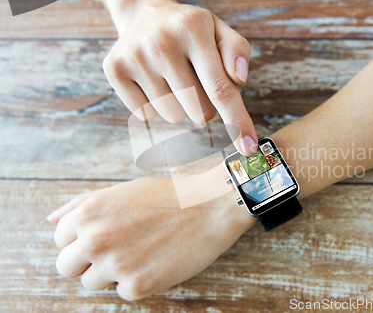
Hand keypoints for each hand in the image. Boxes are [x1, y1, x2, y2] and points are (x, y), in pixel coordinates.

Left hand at [46, 177, 255, 300]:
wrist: (210, 207)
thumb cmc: (167, 197)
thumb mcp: (120, 191)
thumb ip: (80, 204)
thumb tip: (50, 219)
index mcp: (88, 213)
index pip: (60, 239)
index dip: (82, 238)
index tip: (105, 235)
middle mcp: (95, 239)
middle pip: (65, 267)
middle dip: (86, 261)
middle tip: (117, 250)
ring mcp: (115, 264)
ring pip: (92, 283)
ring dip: (112, 272)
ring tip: (140, 253)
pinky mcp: (138, 286)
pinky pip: (123, 292)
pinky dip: (138, 281)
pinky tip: (157, 261)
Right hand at [102, 0, 257, 154]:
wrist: (145, 15)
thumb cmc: (190, 30)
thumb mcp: (219, 30)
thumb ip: (237, 51)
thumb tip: (238, 80)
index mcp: (192, 29)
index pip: (220, 88)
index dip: (236, 121)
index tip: (248, 147)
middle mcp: (161, 42)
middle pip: (199, 110)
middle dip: (206, 106)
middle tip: (196, 79)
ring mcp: (134, 57)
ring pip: (174, 115)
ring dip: (180, 105)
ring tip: (173, 76)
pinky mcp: (115, 70)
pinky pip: (146, 114)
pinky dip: (156, 105)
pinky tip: (154, 80)